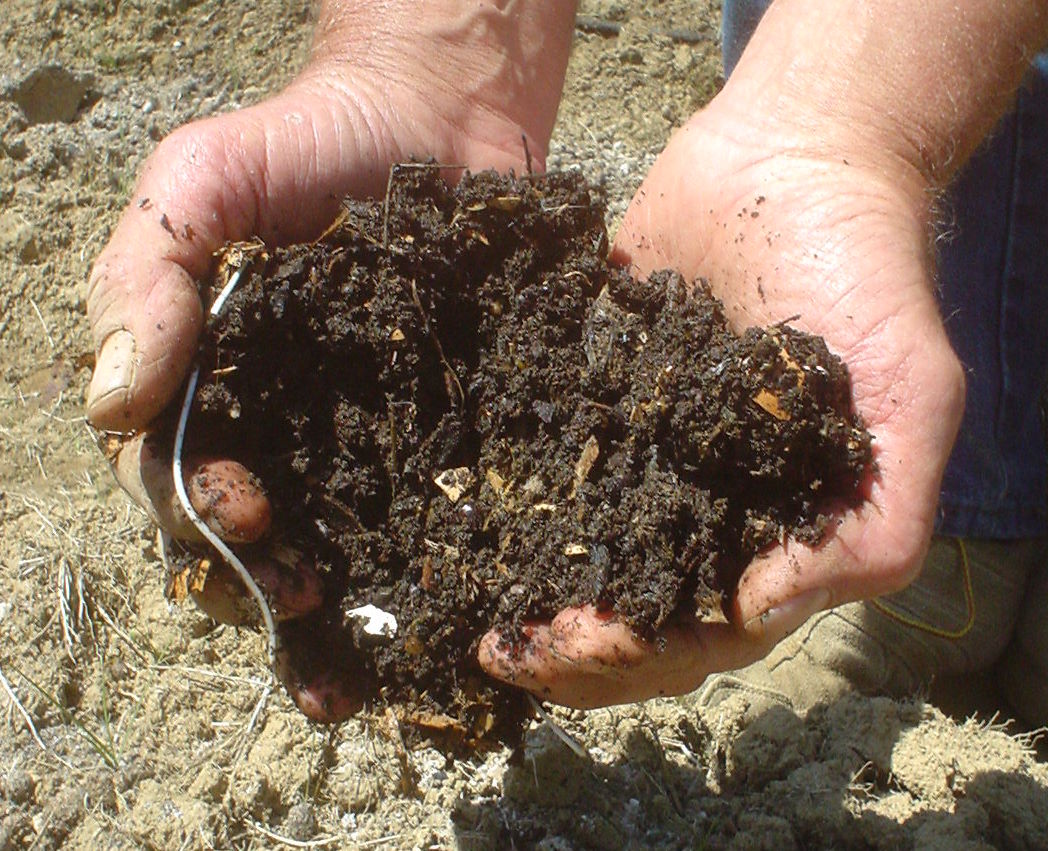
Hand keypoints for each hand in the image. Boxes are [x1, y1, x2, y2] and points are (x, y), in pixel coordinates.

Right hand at [87, 1, 573, 719]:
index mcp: (206, 383)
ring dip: (332, 606)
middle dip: (262, 578)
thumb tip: (116, 404)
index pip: (173, 473)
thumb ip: (147, 279)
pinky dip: (417, 564)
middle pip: (247, 531)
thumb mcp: (199, 185)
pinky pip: (417, 506)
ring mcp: (355, 434)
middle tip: (306, 596)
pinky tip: (436, 614)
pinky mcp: (433, 429)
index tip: (247, 514)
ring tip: (363, 649)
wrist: (431, 120)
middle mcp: (274, 423)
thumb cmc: (303, 143)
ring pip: (329, 538)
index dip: (198, 510)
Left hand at [479, 91, 965, 707]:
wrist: (788, 155)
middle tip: (505, 643)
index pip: (703, 630)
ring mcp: (645, 455)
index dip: (636, 655)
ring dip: (533, 600)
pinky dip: (507, 508)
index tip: (568, 642)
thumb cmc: (861, 270)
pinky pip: (545, 466)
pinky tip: (464, 526)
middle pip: (635, 613)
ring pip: (585, 560)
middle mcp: (705, 505)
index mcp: (774, 528)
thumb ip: (873, 520)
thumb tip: (759, 612)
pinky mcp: (596, 400)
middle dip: (573, 648)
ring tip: (477, 615)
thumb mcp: (910, 396)